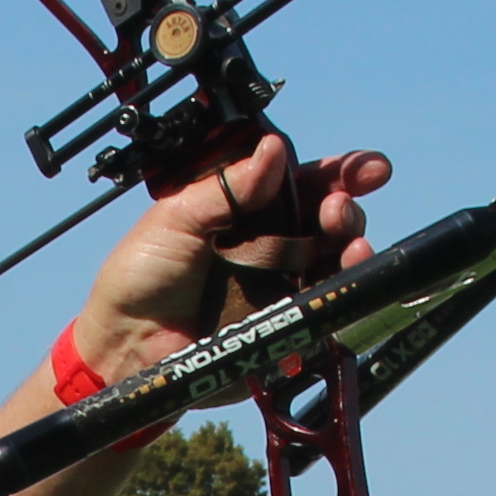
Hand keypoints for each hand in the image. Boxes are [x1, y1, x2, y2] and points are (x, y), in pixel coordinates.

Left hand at [77, 130, 389, 382]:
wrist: (125, 345)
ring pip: (337, 261)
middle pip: (330, 219)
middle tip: (338, 209)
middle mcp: (274, 246)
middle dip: (345, 208)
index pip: (303, 184)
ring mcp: (283, 287)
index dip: (340, 173)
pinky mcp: (285, 327)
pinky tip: (349, 272)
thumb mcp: (178, 217)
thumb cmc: (142, 275)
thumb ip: (227, 188)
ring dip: (353, 245)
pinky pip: (326, 308)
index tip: (370, 168)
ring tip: (351, 240)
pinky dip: (345, 291)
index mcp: (249, 210)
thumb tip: (273, 151)